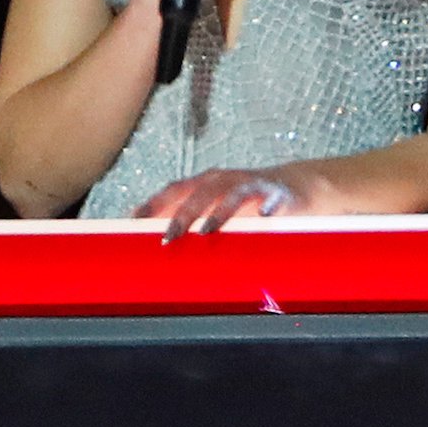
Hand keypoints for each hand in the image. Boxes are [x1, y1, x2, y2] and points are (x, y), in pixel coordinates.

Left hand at [142, 163, 327, 236]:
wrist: (295, 187)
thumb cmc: (246, 204)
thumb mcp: (215, 212)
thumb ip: (190, 224)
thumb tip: (158, 246)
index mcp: (205, 184)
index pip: (173, 191)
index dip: (153, 205)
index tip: (132, 223)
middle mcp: (223, 180)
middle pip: (198, 193)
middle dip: (181, 215)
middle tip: (167, 238)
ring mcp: (249, 184)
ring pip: (230, 194)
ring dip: (217, 212)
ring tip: (206, 231)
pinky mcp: (277, 192)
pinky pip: (271, 198)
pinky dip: (266, 206)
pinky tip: (262, 217)